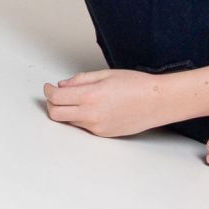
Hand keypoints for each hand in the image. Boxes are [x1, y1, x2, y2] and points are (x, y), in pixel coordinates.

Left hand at [43, 69, 166, 136]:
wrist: (159, 102)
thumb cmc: (139, 85)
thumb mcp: (108, 74)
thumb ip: (81, 79)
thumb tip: (63, 86)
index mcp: (91, 95)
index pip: (56, 97)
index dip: (48, 91)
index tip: (49, 87)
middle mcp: (91, 113)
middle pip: (55, 113)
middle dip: (51, 104)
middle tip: (56, 96)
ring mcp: (96, 126)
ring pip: (69, 121)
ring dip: (68, 111)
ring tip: (81, 100)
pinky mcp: (103, 134)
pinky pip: (84, 126)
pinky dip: (83, 117)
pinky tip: (96, 109)